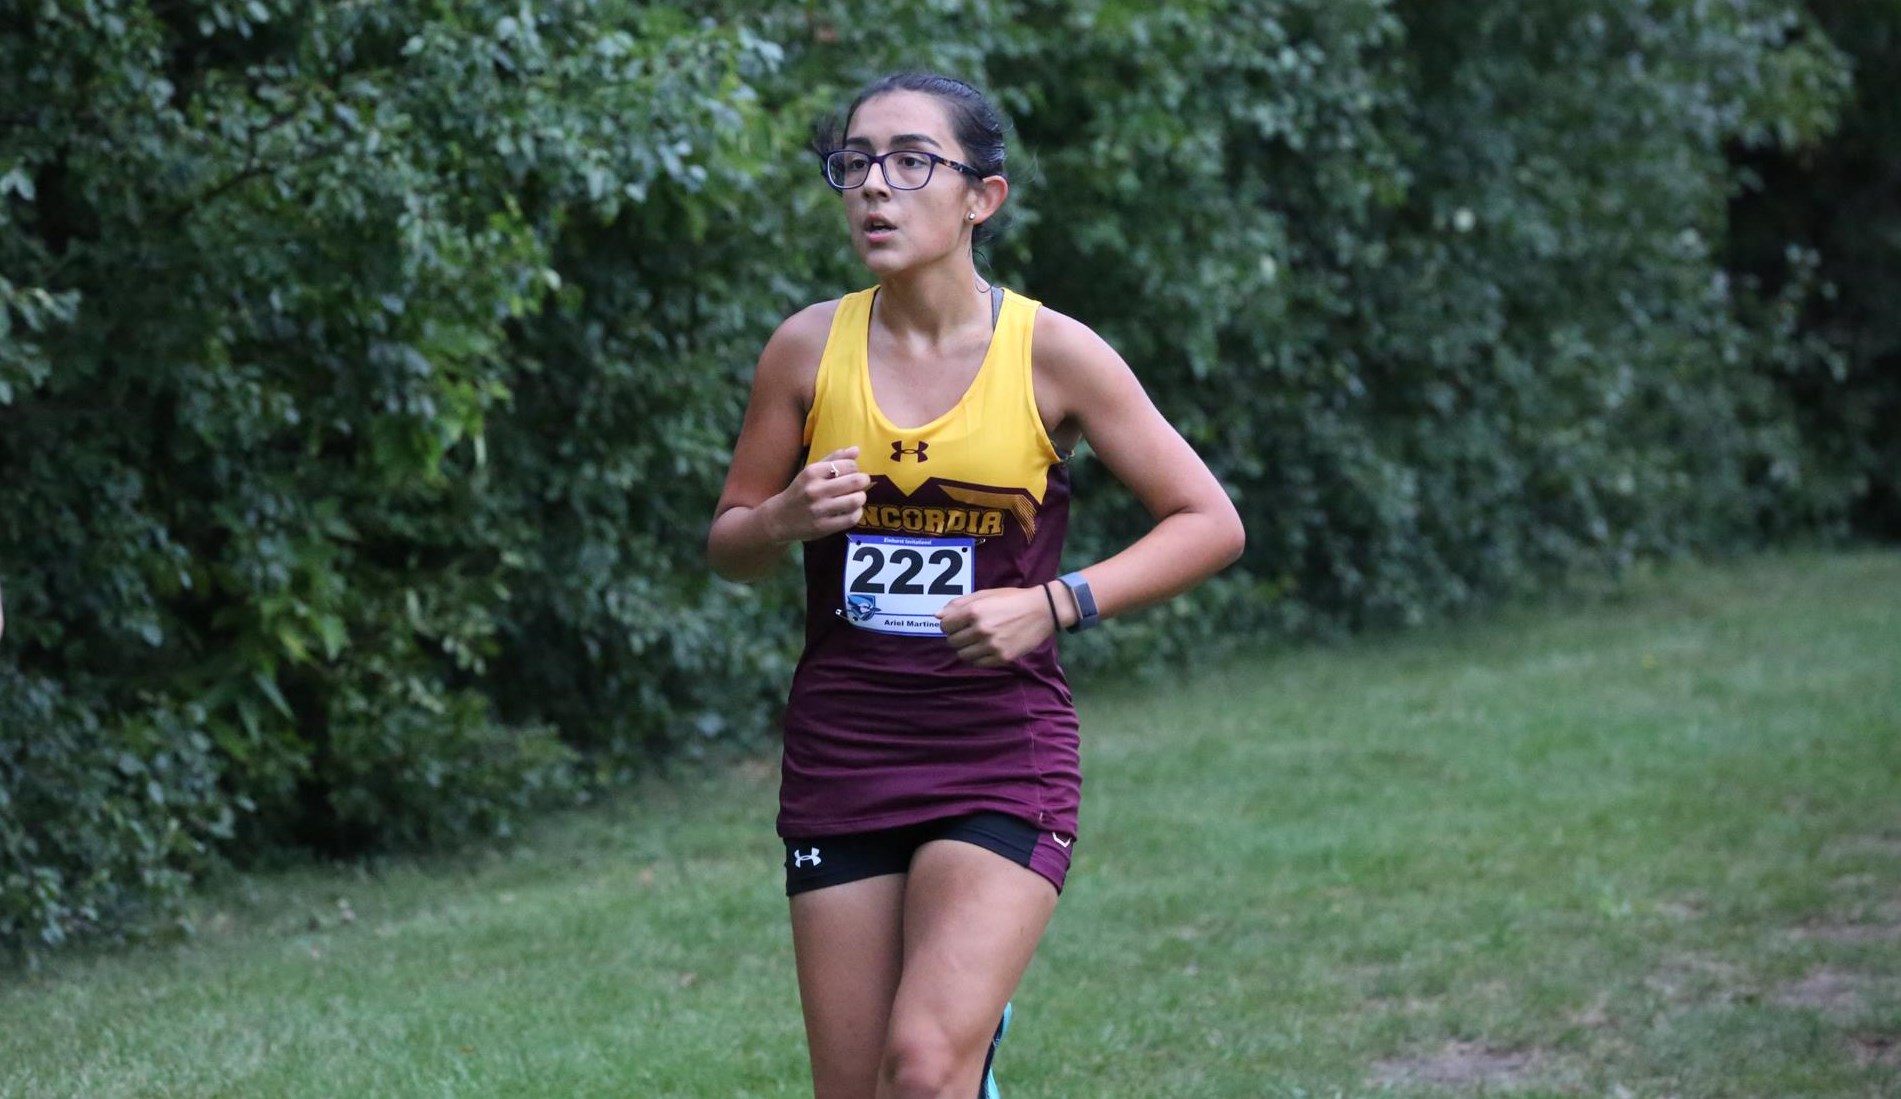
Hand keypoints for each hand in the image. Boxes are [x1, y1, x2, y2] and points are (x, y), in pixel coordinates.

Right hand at [768, 446, 870, 542]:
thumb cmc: (799, 491)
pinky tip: (851, 510)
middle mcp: (815, 490)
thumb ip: (834, 459)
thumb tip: (856, 449)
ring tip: (856, 497)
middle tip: (860, 484)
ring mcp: (819, 510)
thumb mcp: (811, 471)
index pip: (849, 465)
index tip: (851, 473)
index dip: (855, 468)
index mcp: (812, 472)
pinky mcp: (823, 527)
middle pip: (855, 481)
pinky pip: (851, 518)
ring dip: (861, 497)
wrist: (778, 518)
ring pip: (856, 500)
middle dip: (863, 481)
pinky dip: (857, 513)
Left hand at [937, 585, 1057, 667]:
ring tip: (978, 641)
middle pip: (952, 641)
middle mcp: (981, 629)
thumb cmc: (1012, 599)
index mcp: (974, 611)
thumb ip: (959, 604)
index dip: (949, 625)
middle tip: (969, 632)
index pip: (945, 626)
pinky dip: (978, 658)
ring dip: (966, 649)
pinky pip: (978, 663)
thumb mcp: (985, 595)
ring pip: (963, 655)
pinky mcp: (1002, 657)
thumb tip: (937, 616)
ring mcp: (991, 645)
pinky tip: (986, 648)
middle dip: (957, 637)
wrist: (1042, 610)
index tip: (958, 624)